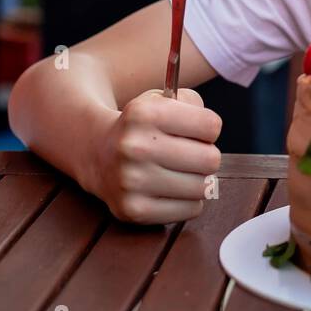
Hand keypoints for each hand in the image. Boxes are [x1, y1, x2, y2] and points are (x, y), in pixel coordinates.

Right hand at [88, 89, 222, 224]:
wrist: (99, 154)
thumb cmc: (144, 127)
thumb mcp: (164, 100)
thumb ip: (194, 105)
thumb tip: (211, 130)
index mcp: (144, 114)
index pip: (211, 126)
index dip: (209, 129)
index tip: (195, 131)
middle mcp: (134, 147)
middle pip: (211, 160)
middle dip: (206, 156)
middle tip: (189, 155)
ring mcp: (132, 182)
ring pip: (203, 187)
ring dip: (198, 180)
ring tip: (178, 171)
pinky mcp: (134, 210)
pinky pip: (191, 209)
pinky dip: (188, 201)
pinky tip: (171, 189)